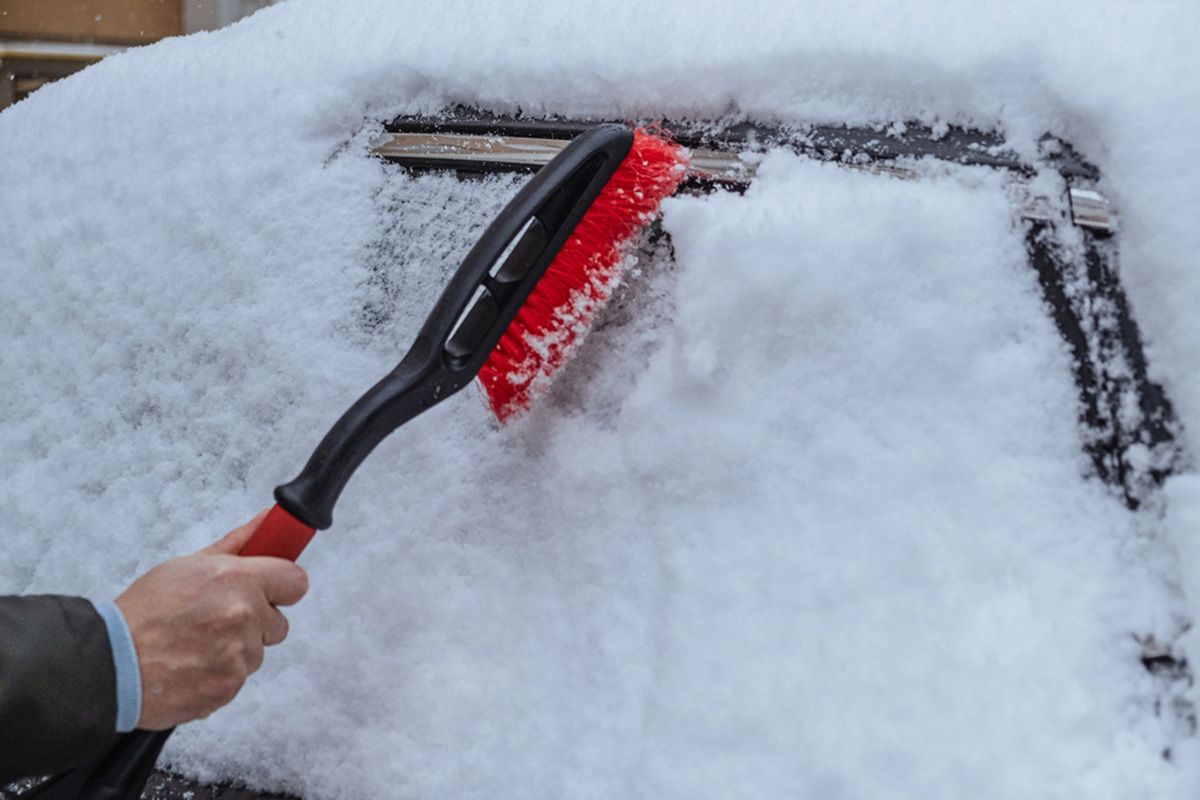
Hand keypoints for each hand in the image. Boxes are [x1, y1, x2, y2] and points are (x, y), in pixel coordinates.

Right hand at [114, 511, 308, 729]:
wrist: (111, 662)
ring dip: (236, 650)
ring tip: (196, 644)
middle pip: (279, 623)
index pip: (296, 582)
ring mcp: (238, 656)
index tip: (269, 590)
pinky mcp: (228, 688)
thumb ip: (237, 545)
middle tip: (217, 620)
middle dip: (256, 622)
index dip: (281, 586)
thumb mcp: (188, 566)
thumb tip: (268, 522)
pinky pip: (239, 679)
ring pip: (257, 653)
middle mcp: (243, 617)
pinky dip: (220, 675)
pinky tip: (192, 664)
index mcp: (237, 580)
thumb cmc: (144, 612)